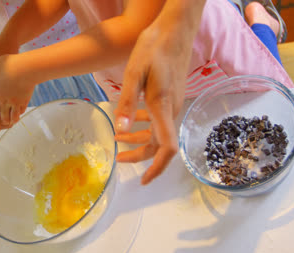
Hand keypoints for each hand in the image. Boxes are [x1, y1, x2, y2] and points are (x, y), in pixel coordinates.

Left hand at [0, 54, 35, 128]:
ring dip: (9, 120)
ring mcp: (16, 102)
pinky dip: (18, 114)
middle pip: (1, 118)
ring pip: (12, 118)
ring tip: (7, 121)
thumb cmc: (9, 64)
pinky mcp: (25, 100)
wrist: (29, 66)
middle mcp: (5, 100)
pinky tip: (17, 112)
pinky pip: (21, 112)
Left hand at [114, 22, 190, 184]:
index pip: (166, 148)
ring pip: (158, 133)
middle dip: (140, 156)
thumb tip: (121, 130)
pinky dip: (145, 126)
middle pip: (159, 145)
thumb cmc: (154, 47)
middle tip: (119, 158)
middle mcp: (172, 110)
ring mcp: (174, 104)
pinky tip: (132, 120)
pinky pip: (160, 120)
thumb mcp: (134, 73)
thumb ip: (127, 103)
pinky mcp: (172, 96)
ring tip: (118, 141)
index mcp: (163, 107)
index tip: (144, 181)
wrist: (175, 30)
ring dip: (139, 140)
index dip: (156, 168)